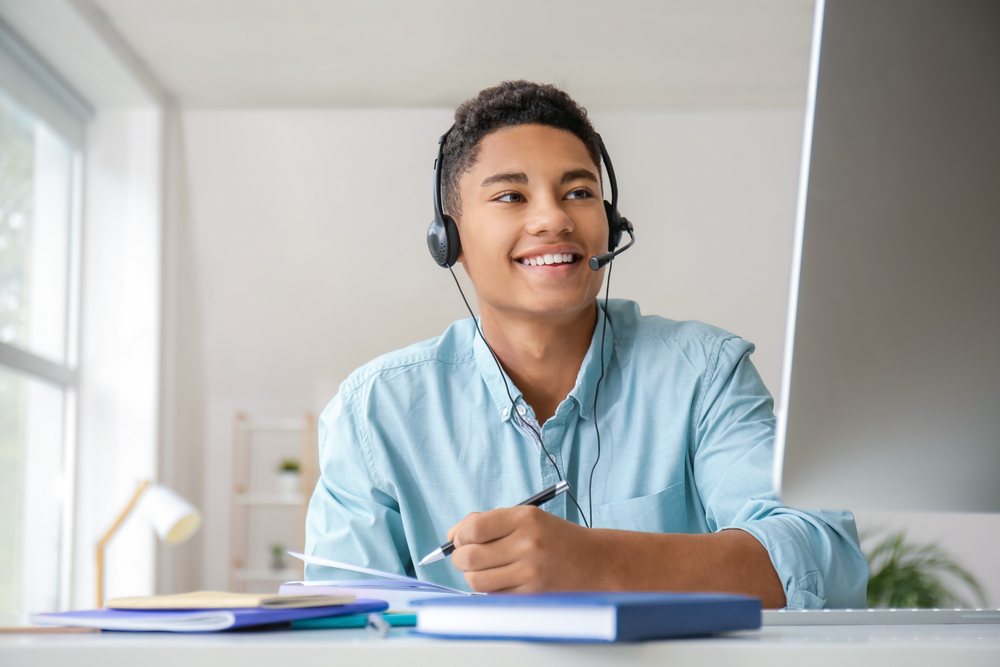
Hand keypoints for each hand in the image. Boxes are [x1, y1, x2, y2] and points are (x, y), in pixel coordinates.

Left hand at [446, 506, 610, 592]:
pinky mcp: (532, 594)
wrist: (594, 562)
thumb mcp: (527, 518)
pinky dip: (488, 588)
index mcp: (526, 518)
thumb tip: (452, 535)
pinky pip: (493, 594)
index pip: (474, 528)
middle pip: (471, 557)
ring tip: (483, 569)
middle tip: (466, 556)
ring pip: (477, 580)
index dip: (460, 536)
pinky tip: (500, 579)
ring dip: (472, 575)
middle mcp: (528, 544)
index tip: (462, 539)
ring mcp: (530, 572)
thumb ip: (489, 521)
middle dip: (460, 558)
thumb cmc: (554, 537)